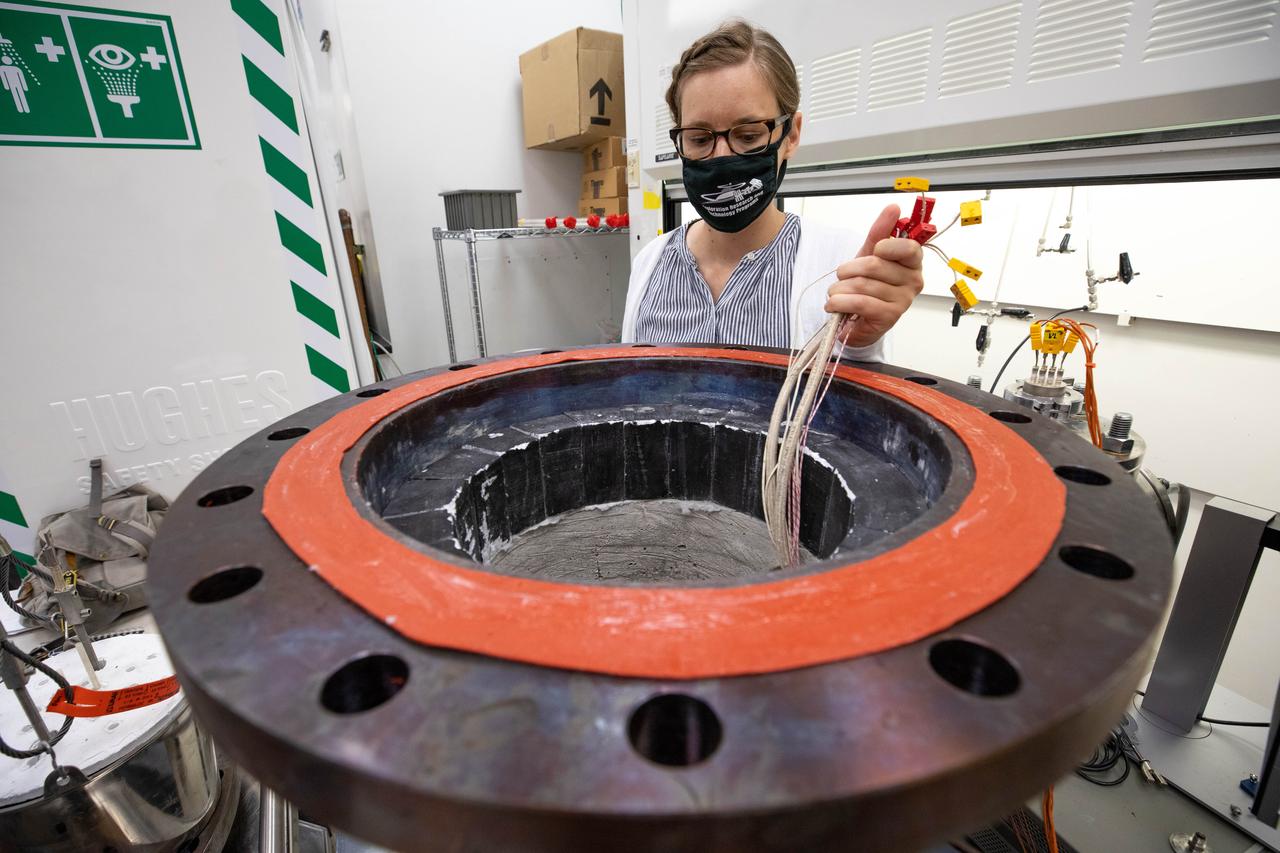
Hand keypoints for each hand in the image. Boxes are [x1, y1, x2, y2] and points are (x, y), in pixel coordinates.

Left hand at [825, 204, 924, 347]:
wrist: (857, 317)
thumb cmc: (867, 284)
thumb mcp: (870, 254)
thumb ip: (880, 231)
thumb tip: (893, 208)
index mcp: (913, 262)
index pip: (908, 248)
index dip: (887, 246)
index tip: (875, 249)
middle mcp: (913, 281)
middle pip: (875, 265)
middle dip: (848, 269)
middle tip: (841, 275)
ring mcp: (903, 301)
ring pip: (863, 284)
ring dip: (840, 288)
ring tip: (837, 292)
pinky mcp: (889, 317)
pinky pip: (860, 302)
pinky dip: (839, 302)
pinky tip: (834, 304)